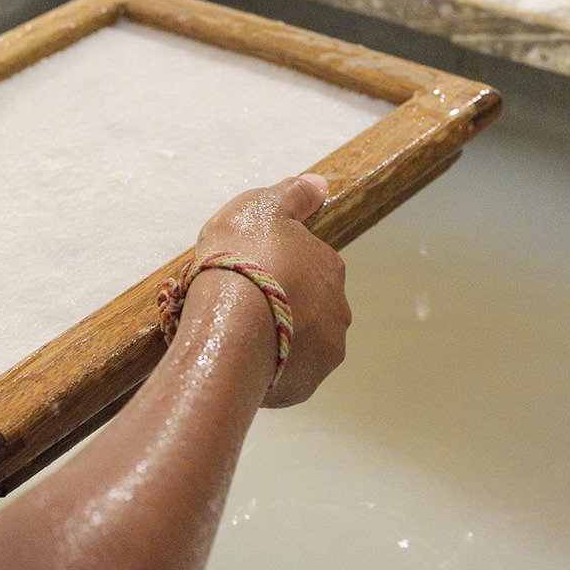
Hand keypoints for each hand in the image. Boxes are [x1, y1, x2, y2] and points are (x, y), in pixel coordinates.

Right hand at [192, 173, 347, 407]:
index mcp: (330, 267)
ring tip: (239, 334)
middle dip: (285, 304)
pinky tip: (242, 358)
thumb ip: (293, 194)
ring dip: (280, 338)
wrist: (231, 322)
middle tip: (243, 302)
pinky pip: (287, 375)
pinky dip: (269, 369)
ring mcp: (325, 351)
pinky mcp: (305, 385)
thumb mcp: (261, 207)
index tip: (251, 268)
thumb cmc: (243, 258)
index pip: (311, 263)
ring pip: (303, 342)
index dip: (280, 265)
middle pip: (311, 305)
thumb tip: (320, 184)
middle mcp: (338, 310)